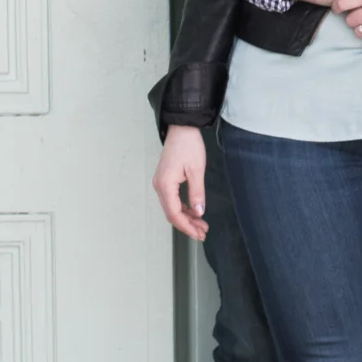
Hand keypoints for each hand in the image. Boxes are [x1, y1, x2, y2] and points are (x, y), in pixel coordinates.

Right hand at [153, 125, 208, 239]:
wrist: (181, 128)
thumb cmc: (188, 145)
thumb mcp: (196, 170)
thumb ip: (197, 193)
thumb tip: (199, 212)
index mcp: (165, 185)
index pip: (174, 213)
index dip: (187, 226)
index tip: (199, 233)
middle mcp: (159, 186)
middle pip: (171, 213)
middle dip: (187, 225)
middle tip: (202, 233)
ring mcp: (161, 183)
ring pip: (172, 208)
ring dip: (186, 218)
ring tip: (201, 224)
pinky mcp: (165, 180)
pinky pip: (172, 200)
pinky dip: (182, 208)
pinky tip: (194, 211)